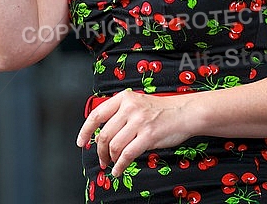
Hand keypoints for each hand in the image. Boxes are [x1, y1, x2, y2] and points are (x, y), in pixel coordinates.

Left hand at [77, 90, 193, 176]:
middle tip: (102, 159)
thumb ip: (121, 113)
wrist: (184, 112)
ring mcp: (139, 121)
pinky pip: (127, 155)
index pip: (97, 114)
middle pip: (104, 134)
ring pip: (114, 146)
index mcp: (125, 98)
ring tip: (112, 164)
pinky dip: (120, 165)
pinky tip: (119, 169)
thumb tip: (102, 132)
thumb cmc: (162, 110)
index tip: (81, 142)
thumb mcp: (138, 103)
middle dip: (99, 151)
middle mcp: (130, 107)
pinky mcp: (148, 136)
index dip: (86, 130)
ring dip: (110, 159)